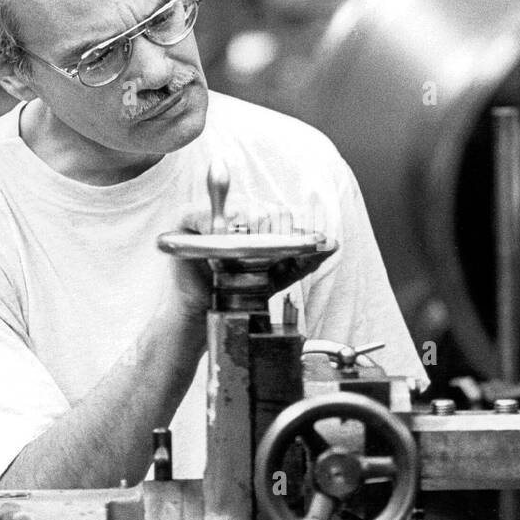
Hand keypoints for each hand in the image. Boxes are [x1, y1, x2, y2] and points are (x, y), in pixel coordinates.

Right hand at [165, 205, 338, 317]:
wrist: (206, 312)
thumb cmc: (238, 290)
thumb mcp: (278, 274)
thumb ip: (305, 258)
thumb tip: (332, 243)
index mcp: (256, 215)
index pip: (279, 211)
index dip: (284, 233)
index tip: (279, 256)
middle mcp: (234, 206)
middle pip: (262, 209)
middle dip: (265, 239)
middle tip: (255, 264)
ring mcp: (210, 209)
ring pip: (240, 210)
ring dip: (242, 240)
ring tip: (235, 263)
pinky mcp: (187, 216)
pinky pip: (209, 217)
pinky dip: (217, 236)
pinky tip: (216, 257)